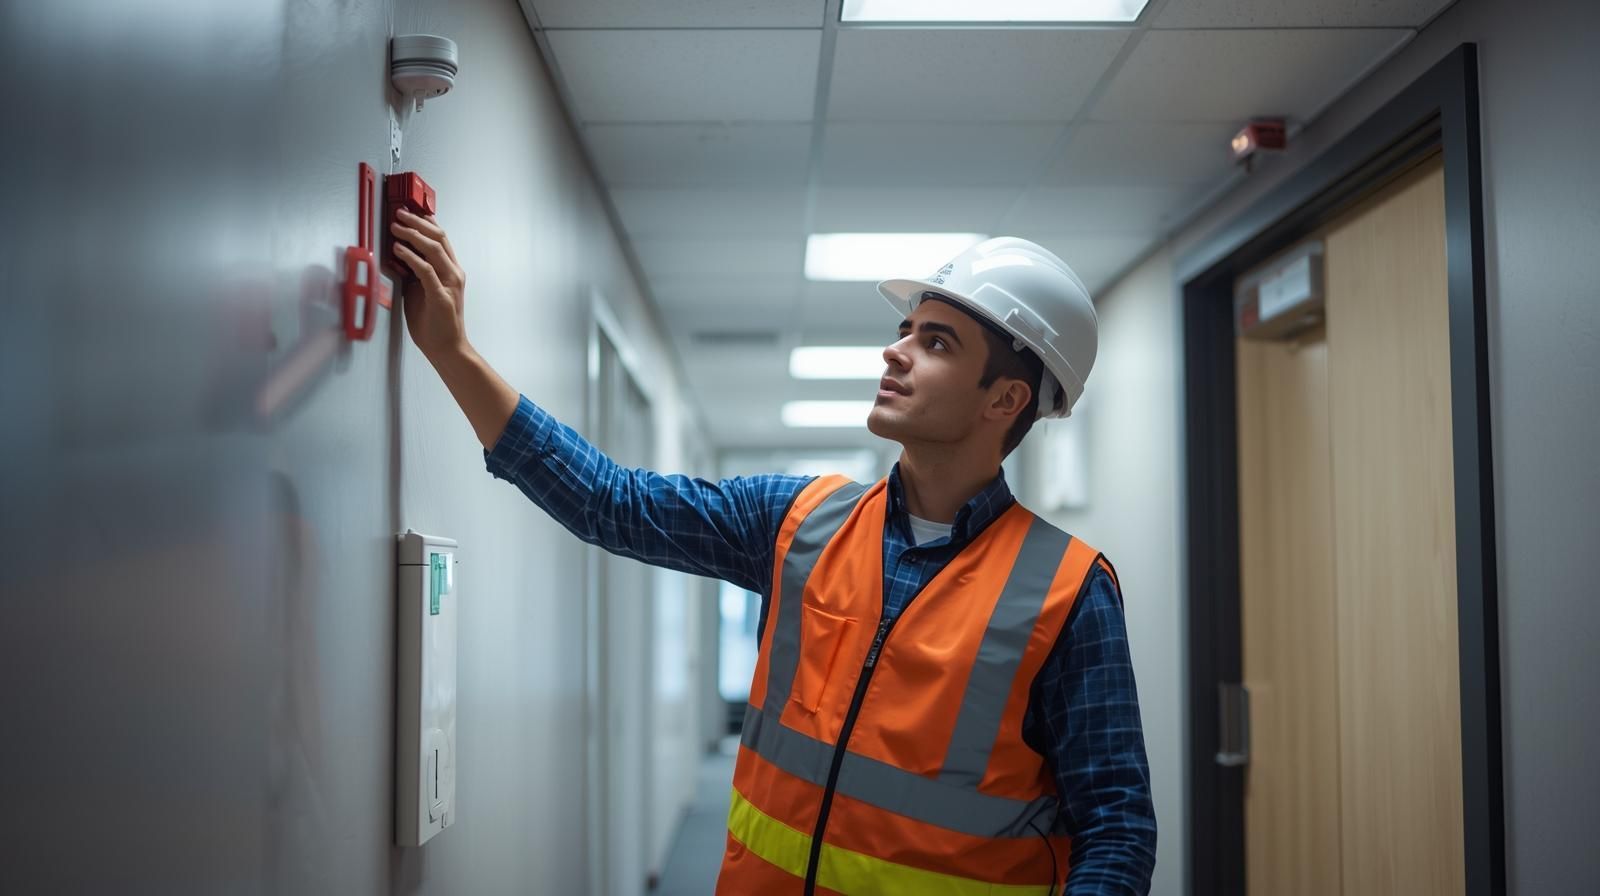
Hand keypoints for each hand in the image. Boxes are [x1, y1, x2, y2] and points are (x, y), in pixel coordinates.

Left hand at [390, 208, 467, 362]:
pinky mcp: (441, 295)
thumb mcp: (422, 291)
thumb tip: (400, 258)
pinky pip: (425, 270)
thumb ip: (416, 274)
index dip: (426, 222)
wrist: (447, 348)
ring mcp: (449, 283)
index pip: (441, 239)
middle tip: (400, 214)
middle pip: (438, 237)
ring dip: (412, 235)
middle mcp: (454, 273)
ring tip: (396, 228)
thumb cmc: (435, 323)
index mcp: (452, 271)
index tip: (411, 211)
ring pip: (433, 249)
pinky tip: (398, 250)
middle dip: (417, 222)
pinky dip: (411, 257)